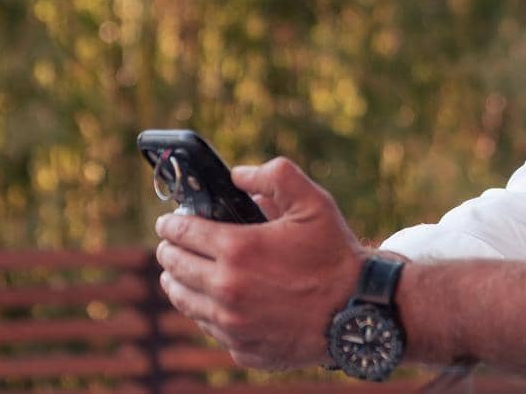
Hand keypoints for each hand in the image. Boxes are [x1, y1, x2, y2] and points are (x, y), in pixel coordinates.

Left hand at [154, 156, 367, 369]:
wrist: (358, 313)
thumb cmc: (334, 254)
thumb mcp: (312, 202)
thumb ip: (274, 175)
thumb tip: (237, 175)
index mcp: (238, 250)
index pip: (182, 233)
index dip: (170, 224)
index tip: (167, 221)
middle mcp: (227, 290)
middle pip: (174, 267)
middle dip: (168, 251)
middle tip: (169, 243)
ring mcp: (233, 325)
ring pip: (184, 301)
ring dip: (176, 282)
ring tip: (177, 273)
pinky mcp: (242, 349)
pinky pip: (209, 327)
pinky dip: (205, 311)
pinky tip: (212, 301)